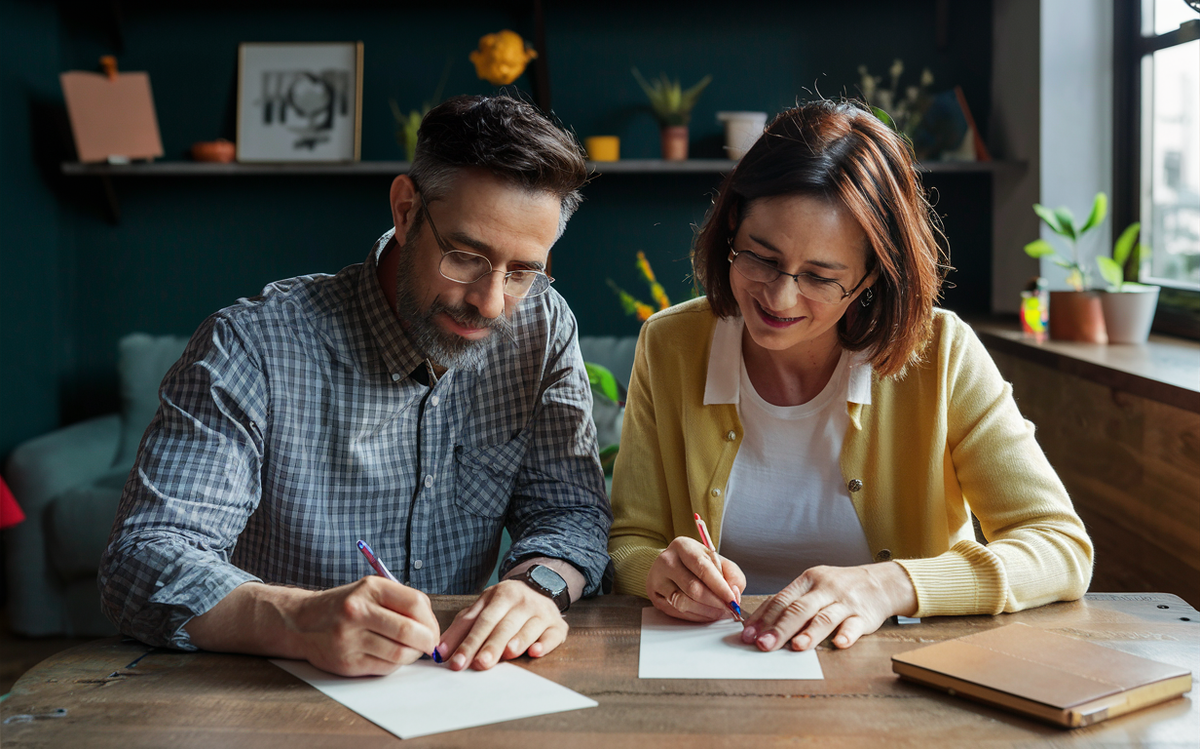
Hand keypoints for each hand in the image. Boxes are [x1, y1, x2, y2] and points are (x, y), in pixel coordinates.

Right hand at [283, 576, 440, 675]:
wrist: (302, 622)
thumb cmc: (345, 607)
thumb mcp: (370, 590)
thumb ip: (401, 602)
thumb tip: (433, 627)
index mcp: (370, 588)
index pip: (416, 604)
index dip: (432, 620)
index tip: (433, 630)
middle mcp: (358, 611)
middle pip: (409, 631)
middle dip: (428, 642)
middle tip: (430, 646)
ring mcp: (350, 638)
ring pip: (400, 654)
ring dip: (413, 656)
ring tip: (410, 651)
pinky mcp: (347, 662)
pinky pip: (385, 668)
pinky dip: (395, 664)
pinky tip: (390, 656)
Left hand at [436, 579, 566, 670]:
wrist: (541, 588)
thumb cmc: (506, 605)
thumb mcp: (484, 607)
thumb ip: (462, 627)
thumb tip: (440, 651)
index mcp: (501, 595)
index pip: (482, 620)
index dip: (468, 641)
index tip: (455, 661)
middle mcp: (522, 601)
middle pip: (503, 625)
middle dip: (490, 646)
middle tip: (479, 664)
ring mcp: (542, 612)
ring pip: (528, 628)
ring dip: (517, 642)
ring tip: (506, 655)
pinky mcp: (558, 625)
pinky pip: (552, 635)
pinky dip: (545, 644)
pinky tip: (536, 652)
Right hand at [646, 536, 745, 621]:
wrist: (672, 564)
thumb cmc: (698, 563)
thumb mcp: (718, 561)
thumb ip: (732, 575)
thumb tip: (734, 594)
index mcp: (683, 546)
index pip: (702, 568)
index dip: (719, 587)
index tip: (732, 600)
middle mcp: (666, 560)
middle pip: (693, 588)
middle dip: (714, 603)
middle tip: (728, 609)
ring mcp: (657, 578)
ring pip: (683, 602)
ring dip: (705, 612)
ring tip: (718, 612)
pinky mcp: (653, 594)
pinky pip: (676, 611)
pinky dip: (694, 616)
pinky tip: (704, 614)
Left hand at [740, 562, 915, 651]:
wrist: (880, 582)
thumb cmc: (838, 587)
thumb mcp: (813, 586)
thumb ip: (790, 603)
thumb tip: (759, 624)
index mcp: (807, 580)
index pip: (781, 599)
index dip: (763, 618)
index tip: (748, 635)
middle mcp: (825, 589)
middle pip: (799, 609)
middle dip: (779, 628)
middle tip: (763, 645)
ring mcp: (845, 602)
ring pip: (824, 617)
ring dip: (810, 633)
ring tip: (796, 647)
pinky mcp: (864, 615)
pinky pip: (855, 625)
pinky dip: (847, 634)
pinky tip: (839, 643)